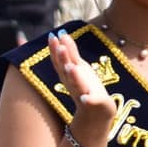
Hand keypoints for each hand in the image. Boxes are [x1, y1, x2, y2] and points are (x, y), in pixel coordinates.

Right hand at [47, 31, 115, 146]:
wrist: (95, 114)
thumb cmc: (85, 87)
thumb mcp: (78, 67)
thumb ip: (70, 52)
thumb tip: (61, 33)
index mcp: (68, 75)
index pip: (59, 61)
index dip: (55, 49)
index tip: (52, 36)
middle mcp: (72, 83)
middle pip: (66, 70)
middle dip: (63, 59)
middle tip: (60, 46)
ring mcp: (82, 94)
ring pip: (77, 84)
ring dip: (73, 77)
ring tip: (71, 67)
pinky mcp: (94, 104)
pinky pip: (91, 103)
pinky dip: (88, 100)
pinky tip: (87, 98)